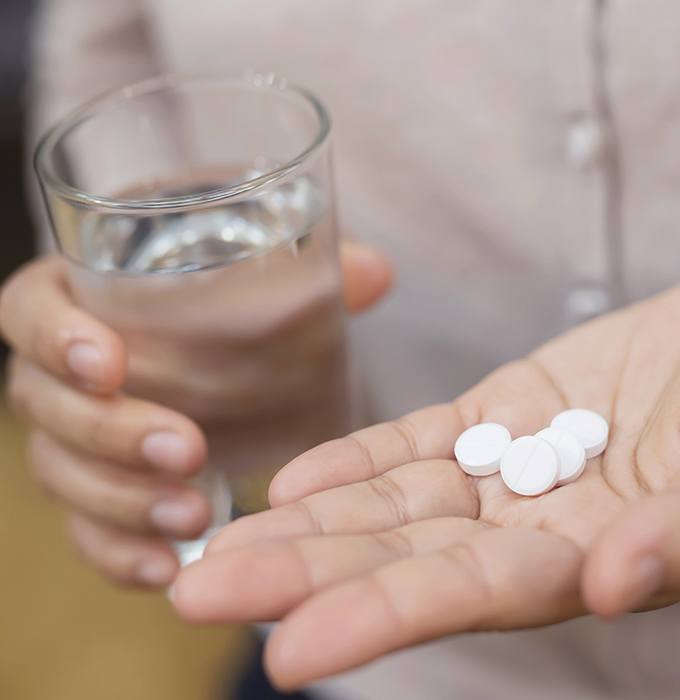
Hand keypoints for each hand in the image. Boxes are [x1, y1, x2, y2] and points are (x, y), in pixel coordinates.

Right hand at [0, 243, 391, 587]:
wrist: (213, 364)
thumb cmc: (224, 311)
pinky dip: (117, 551)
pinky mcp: (94, 493)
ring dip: (120, 501)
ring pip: (61, 475)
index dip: (54, 337)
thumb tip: (376, 272)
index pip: (30, 313)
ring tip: (193, 517)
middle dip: (110, 433)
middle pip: (45, 406)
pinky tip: (166, 566)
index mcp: (79, 301)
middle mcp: (61, 373)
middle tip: (189, 450)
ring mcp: (71, 439)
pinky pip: (85, 530)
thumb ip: (314, 271)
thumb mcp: (261, 283)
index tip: (110, 361)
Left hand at [174, 286, 679, 688]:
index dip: (378, 623)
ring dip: (306, 523)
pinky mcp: (498, 409)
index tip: (286, 655)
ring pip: (389, 501)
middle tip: (198, 595)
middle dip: (299, 577)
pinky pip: (415, 441)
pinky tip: (290, 482)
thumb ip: (673, 535)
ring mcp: (505, 465)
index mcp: (580, 562)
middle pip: (398, 556)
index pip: (463, 599)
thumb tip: (612, 582)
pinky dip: (355, 458)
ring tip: (221, 543)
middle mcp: (527, 526)